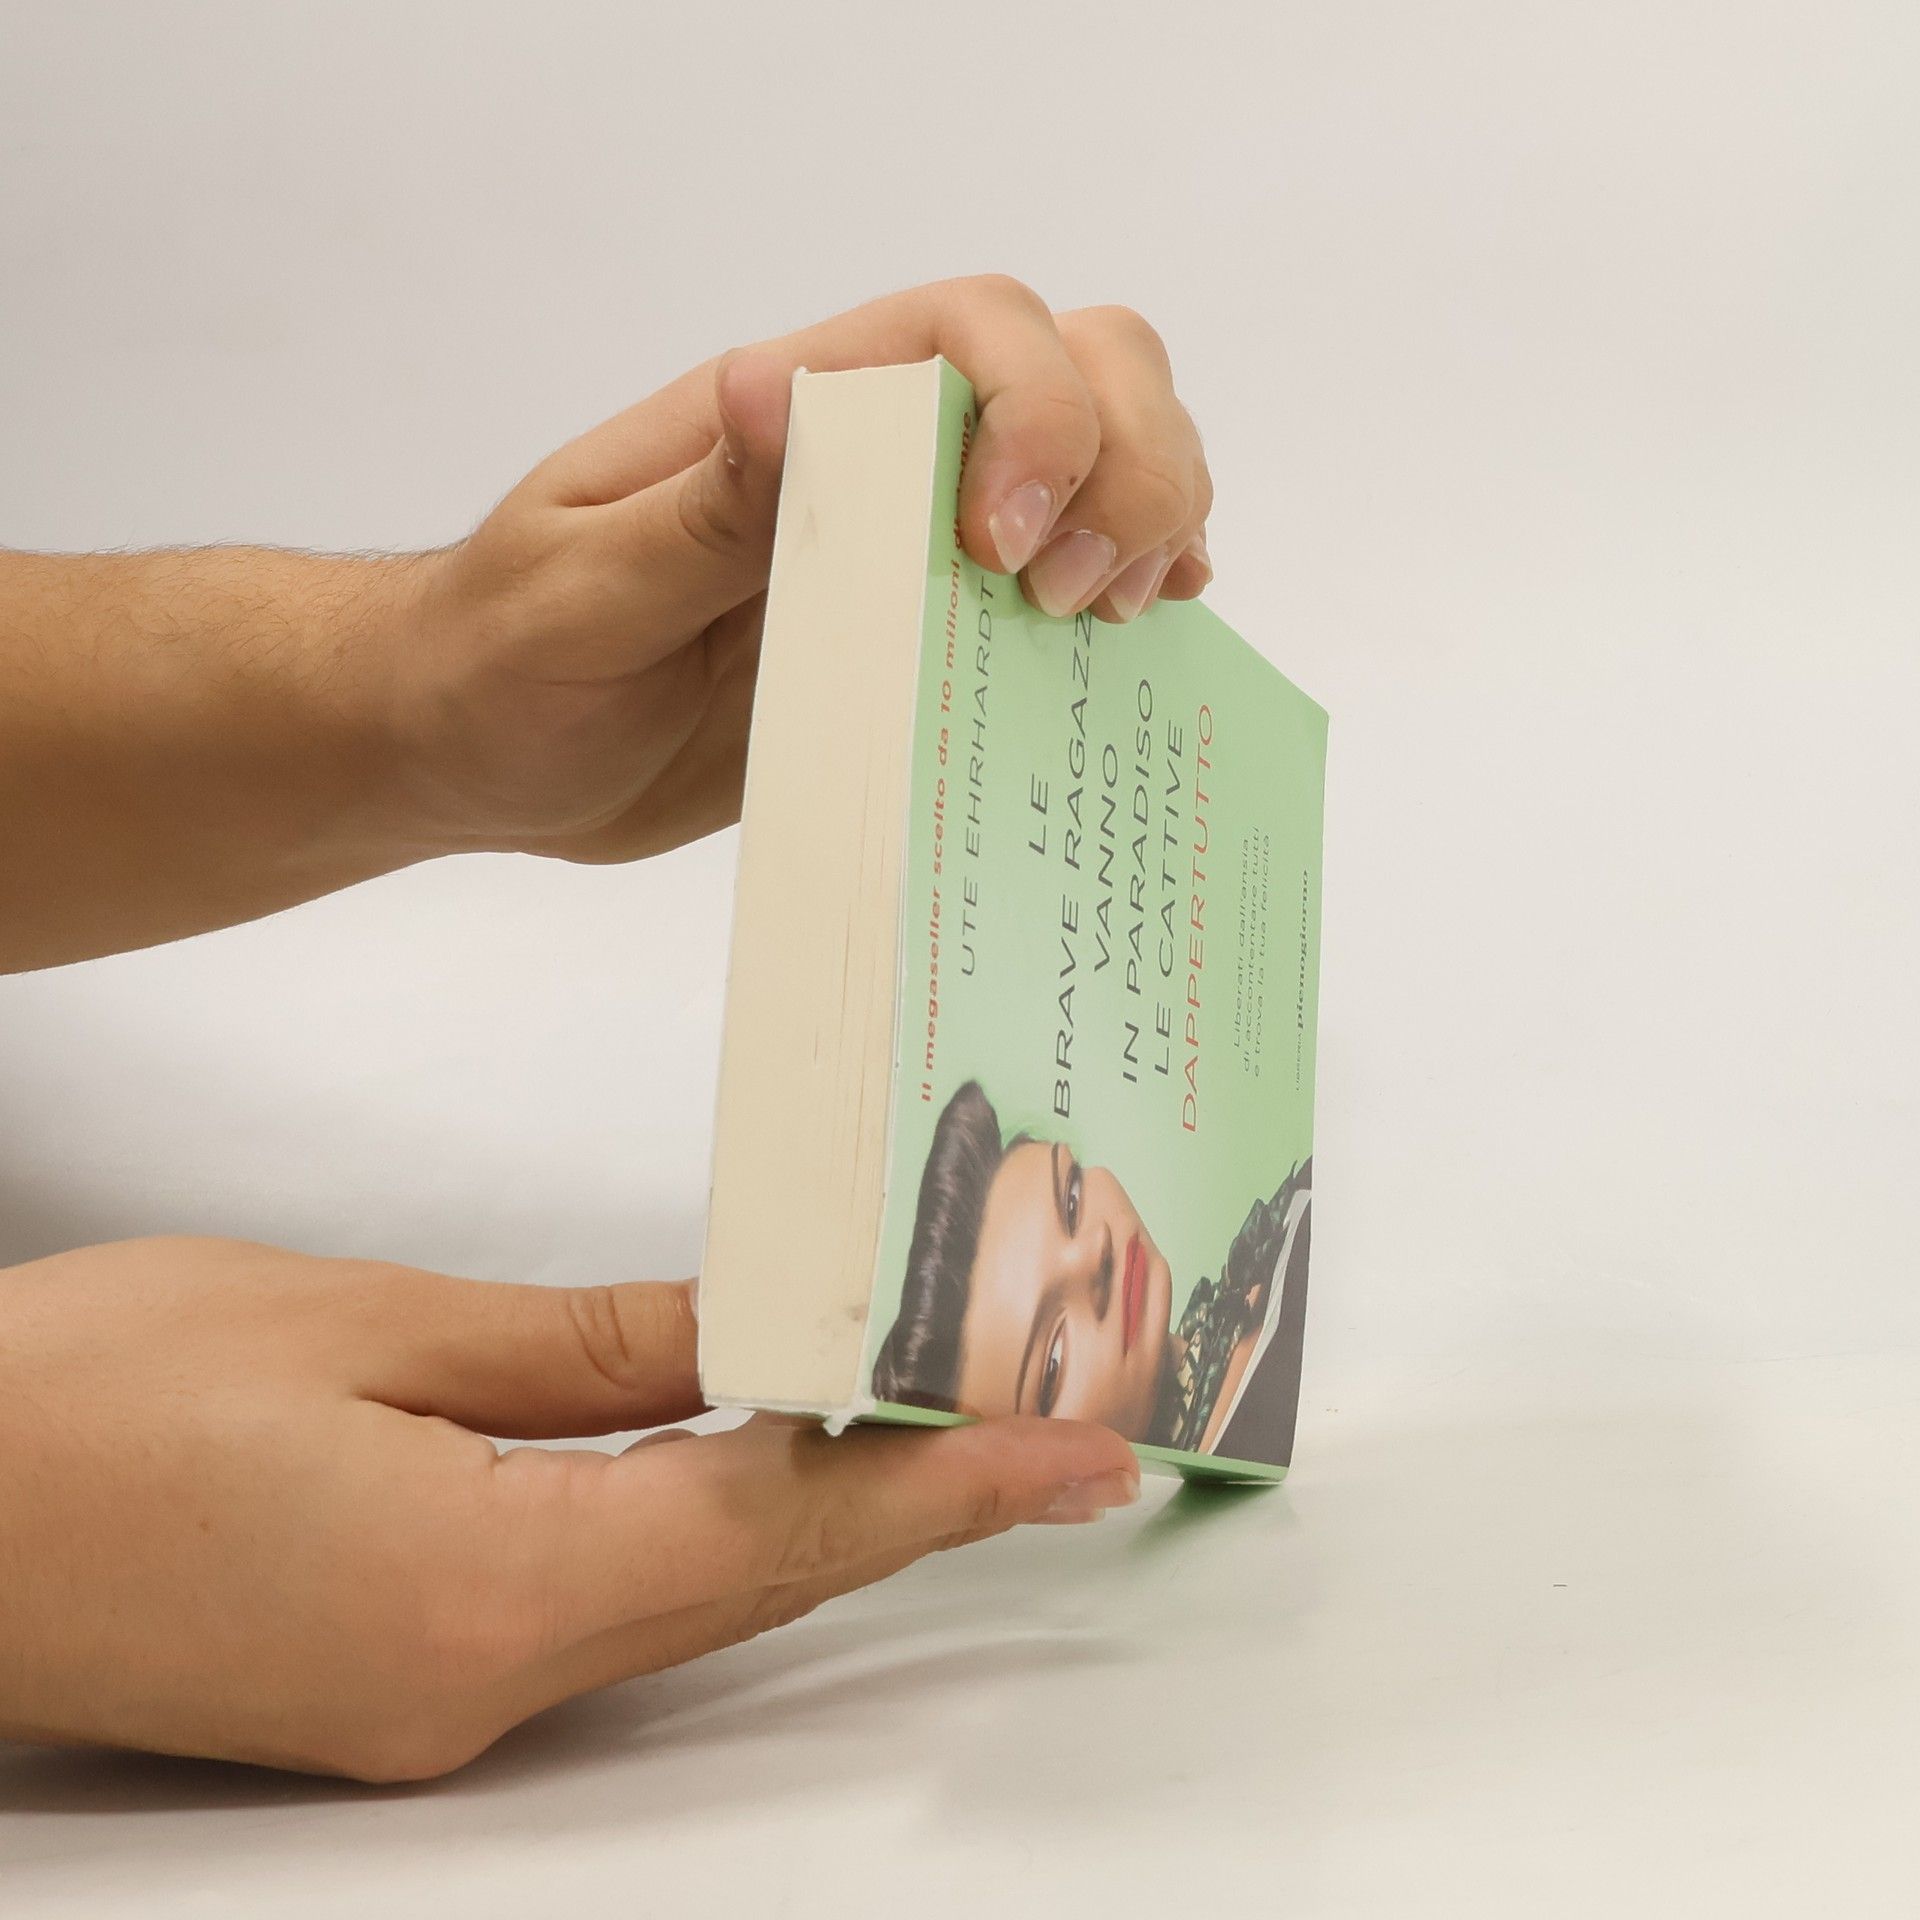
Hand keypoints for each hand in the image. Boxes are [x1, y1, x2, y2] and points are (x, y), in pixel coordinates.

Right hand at [0, 1237, 1138, 1780]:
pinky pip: (612, 1608)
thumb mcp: (354, 1328)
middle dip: (914, 1508)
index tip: (1072, 1453)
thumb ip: (578, 1344)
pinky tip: (759, 1464)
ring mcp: (438, 1706)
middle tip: (1052, 1430)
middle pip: (754, 1585)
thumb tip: (744, 1331)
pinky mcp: (402, 1684)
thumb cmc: (86, 1401)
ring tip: (943, 1430)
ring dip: (821, 1522)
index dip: (937, 1489)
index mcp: (473, 1591)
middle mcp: (477, 1686)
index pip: (772, 1534)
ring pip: (694, 1603)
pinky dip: (711, 1537)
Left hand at [392, 274, 1214, 861]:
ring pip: (1101, 458)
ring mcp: (910, 541)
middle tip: (1066, 597)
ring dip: (1149, 515)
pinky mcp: (920, 631)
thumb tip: (781, 393)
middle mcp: (871, 457)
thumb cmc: (504, 663)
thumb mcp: (578, 592)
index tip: (1001, 545)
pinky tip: (1140, 628)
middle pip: (1077, 368)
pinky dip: (1131, 584)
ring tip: (1106, 617)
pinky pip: (1060, 578)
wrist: (481, 746)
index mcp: (783, 415)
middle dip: (1126, 461)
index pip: (966, 330)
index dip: (1034, 409)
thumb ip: (694, 510)